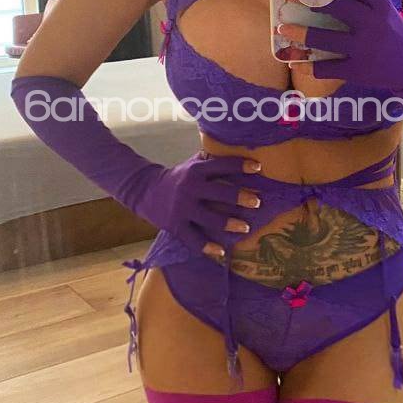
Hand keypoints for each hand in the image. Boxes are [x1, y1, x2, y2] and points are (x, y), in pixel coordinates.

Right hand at [121, 152, 262, 258]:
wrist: (145, 190)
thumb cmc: (178, 177)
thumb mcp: (191, 164)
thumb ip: (211, 160)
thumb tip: (239, 151)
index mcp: (196, 170)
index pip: (222, 165)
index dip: (240, 165)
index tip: (258, 167)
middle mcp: (190, 188)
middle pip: (221, 193)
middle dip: (241, 197)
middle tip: (257, 202)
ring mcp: (183, 208)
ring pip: (211, 219)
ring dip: (230, 224)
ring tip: (246, 228)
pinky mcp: (175, 225)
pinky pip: (194, 240)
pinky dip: (208, 247)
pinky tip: (222, 252)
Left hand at [276, 0, 402, 91]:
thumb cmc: (391, 31)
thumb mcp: (384, 10)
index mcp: (380, 5)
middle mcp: (372, 25)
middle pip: (335, 6)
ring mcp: (364, 49)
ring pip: (324, 39)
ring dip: (299, 33)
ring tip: (282, 29)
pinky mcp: (358, 71)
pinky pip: (327, 69)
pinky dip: (308, 66)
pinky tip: (295, 61)